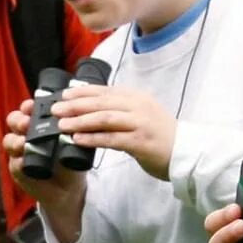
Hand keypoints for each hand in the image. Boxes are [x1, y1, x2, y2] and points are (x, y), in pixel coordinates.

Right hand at [5, 101, 84, 236]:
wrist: (69, 188)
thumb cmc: (69, 160)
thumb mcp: (73, 141)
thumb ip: (71, 129)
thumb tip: (76, 115)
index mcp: (38, 125)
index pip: (27, 110)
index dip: (27, 106)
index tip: (33, 105)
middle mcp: (26, 135)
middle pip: (13, 121)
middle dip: (18, 120)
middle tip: (27, 123)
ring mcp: (20, 153)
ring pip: (9, 141)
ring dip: (15, 140)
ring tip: (24, 143)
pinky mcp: (19, 170)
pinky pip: (14, 163)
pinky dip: (18, 161)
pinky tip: (24, 161)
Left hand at [53, 86, 176, 180]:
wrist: (186, 152)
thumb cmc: (159, 135)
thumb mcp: (140, 114)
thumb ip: (119, 109)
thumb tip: (88, 108)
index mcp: (136, 97)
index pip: (104, 91)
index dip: (82, 92)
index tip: (63, 95)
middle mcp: (138, 106)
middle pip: (101, 102)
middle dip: (76, 105)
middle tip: (56, 110)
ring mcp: (140, 123)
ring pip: (105, 119)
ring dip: (81, 121)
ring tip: (62, 125)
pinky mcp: (141, 142)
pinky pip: (112, 139)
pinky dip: (93, 138)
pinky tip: (79, 140)